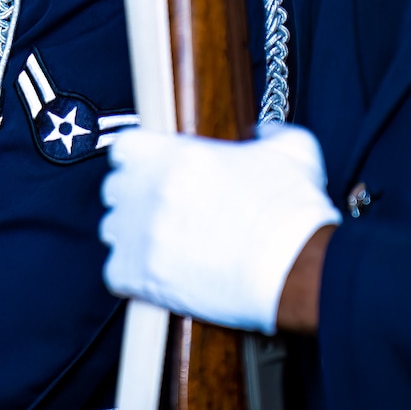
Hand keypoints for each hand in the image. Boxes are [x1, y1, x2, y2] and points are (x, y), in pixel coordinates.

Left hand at [100, 121, 340, 333]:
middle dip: (134, 198)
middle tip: (161, 211)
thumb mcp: (291, 151)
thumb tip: (263, 132)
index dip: (137, 159)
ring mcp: (142, 234)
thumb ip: (269, 133)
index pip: (125, 147)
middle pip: (113, 189)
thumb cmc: (293, 216)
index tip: (150, 170)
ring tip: (164, 246)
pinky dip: (132, 277)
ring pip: (112, 231)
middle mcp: (151, 190)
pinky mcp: (142, 276)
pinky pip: (115, 274)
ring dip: (132, 237)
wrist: (298, 270)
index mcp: (176, 155)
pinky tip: (158, 275)